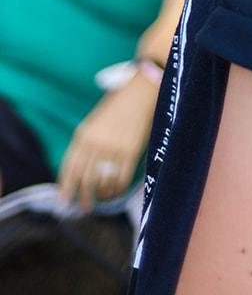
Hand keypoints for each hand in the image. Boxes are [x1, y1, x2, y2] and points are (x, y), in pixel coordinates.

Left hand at [57, 72, 158, 209]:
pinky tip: (116, 193)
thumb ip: (86, 145)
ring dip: (101, 195)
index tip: (64, 202)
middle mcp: (97, 143)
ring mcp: (114, 147)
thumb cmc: (116, 106)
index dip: (66, 188)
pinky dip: (117, 190)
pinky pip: (121, 178)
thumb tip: (78, 174)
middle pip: (85, 179)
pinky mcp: (131, 151)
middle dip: (83, 197)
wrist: (140, 91)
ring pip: (103, 182)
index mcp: (84, 134)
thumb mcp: (94, 123)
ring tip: (102, 200)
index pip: (70, 168)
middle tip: (84, 207)